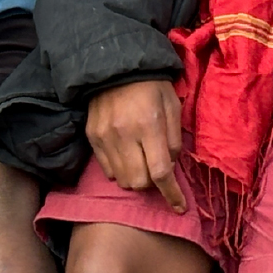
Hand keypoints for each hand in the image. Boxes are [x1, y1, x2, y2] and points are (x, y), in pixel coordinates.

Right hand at [85, 79, 186, 212]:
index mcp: (149, 125)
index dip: (171, 194)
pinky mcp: (92, 136)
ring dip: (135, 178)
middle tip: (157, 169)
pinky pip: (106, 169)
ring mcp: (105, 137)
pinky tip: (126, 154)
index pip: (160, 173)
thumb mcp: (173, 105)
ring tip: (141, 161)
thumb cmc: (151, 84)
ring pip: (122, 180)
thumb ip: (174, 139)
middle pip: (139, 182)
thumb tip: (170, 167)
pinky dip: (119, 170)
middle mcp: (125, 134)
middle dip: (152, 183)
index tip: (179, 207)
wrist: (115, 64)